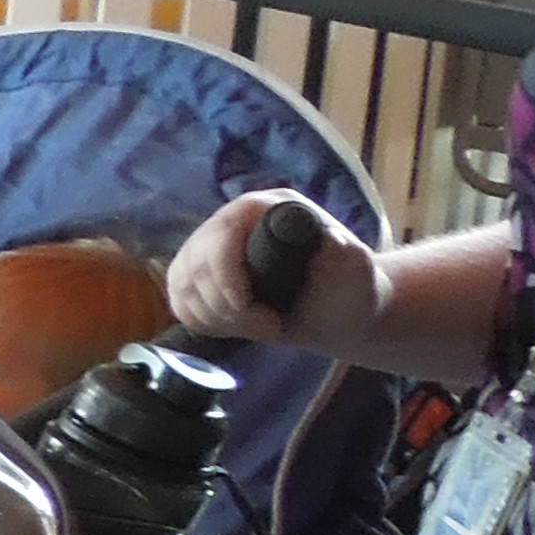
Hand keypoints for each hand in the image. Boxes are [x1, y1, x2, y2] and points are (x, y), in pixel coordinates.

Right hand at [167, 188, 373, 354]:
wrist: (337, 314)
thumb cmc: (349, 291)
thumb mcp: (356, 272)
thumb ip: (347, 255)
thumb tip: (331, 239)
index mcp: (267, 208)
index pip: (221, 232)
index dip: (228, 276)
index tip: (254, 308)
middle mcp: (232, 221)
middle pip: (195, 264)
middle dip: (226, 307)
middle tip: (268, 326)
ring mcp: (208, 249)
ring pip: (182, 285)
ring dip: (217, 318)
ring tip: (259, 326)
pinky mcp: (197, 278)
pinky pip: (179, 302)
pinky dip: (203, 322)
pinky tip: (236, 326)